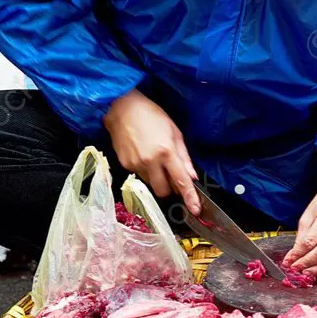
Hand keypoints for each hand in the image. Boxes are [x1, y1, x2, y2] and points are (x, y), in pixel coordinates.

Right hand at [104, 89, 200, 214]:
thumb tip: (191, 176)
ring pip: (151, 184)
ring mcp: (136, 164)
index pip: (181, 181)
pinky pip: (139, 175)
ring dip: (156, 177)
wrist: (122, 107)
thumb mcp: (174, 132)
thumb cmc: (151, 115)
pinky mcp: (125, 164)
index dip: (189, 197)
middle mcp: (150, 161)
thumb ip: (184, 157)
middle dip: (170, 188)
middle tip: (170, 175)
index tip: (195, 209)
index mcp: (166, 151)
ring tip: (154, 157)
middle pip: (163, 191)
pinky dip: (145, 170)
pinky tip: (142, 153)